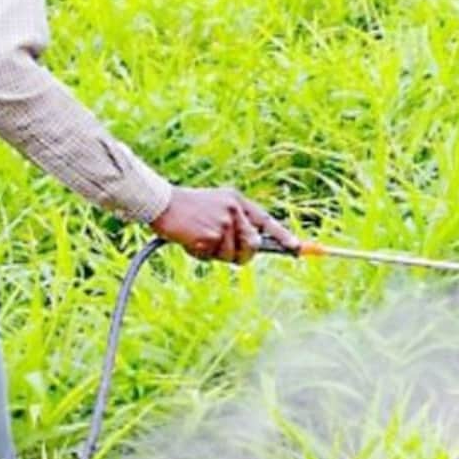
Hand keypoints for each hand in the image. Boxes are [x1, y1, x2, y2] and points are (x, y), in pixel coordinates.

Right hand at [150, 187, 300, 263]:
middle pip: (253, 245)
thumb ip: (234, 224)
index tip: (297, 248)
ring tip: (199, 239)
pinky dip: (202, 255)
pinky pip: (213, 257)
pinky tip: (190, 241)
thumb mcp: (216, 208)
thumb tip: (252, 247)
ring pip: (232, 254)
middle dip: (243, 254)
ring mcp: (224, 222)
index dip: (282, 236)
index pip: (265, 220)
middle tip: (225, 252)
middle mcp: (234, 210)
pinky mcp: (211, 235)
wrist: (160, 203)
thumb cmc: (186, 209)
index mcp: (237, 201)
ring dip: (217, 255)